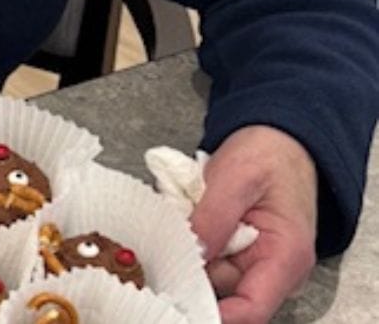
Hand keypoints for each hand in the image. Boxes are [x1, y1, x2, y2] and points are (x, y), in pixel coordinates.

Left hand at [190, 125, 316, 323]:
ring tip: (174, 216)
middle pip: (222, 291)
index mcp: (285, 258)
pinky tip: (182, 215)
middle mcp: (272, 270)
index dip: (215, 314)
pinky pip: (208, 255)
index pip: (251, 309)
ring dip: (186, 250)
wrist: (277, 138)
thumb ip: (214, 218)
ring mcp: (254, 261)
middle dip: (189, 270)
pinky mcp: (238, 250)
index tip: (178, 305)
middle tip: (159, 242)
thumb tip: (191, 256)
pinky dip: (191, 239)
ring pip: (209, 272)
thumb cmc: (267, 154)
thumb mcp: (236, 177)